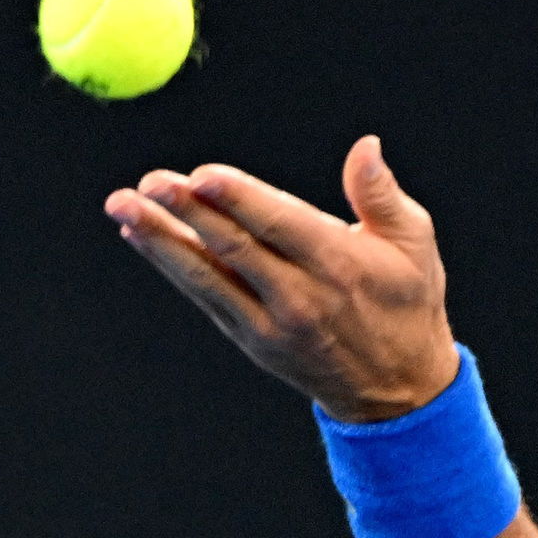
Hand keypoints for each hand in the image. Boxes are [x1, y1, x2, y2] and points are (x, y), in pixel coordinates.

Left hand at [103, 135, 460, 421]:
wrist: (399, 390)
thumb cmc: (408, 303)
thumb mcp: (414, 244)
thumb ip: (381, 194)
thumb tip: (365, 146)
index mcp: (341, 266)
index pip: (280, 226)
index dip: (238, 199)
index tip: (202, 175)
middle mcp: (301, 298)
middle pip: (234, 249)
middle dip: (186, 213)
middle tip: (148, 182)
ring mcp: (271, 324)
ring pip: (207, 276)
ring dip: (160, 241)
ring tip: (123, 208)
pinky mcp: (252, 340)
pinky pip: (206, 297)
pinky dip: (174, 266)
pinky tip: (144, 237)